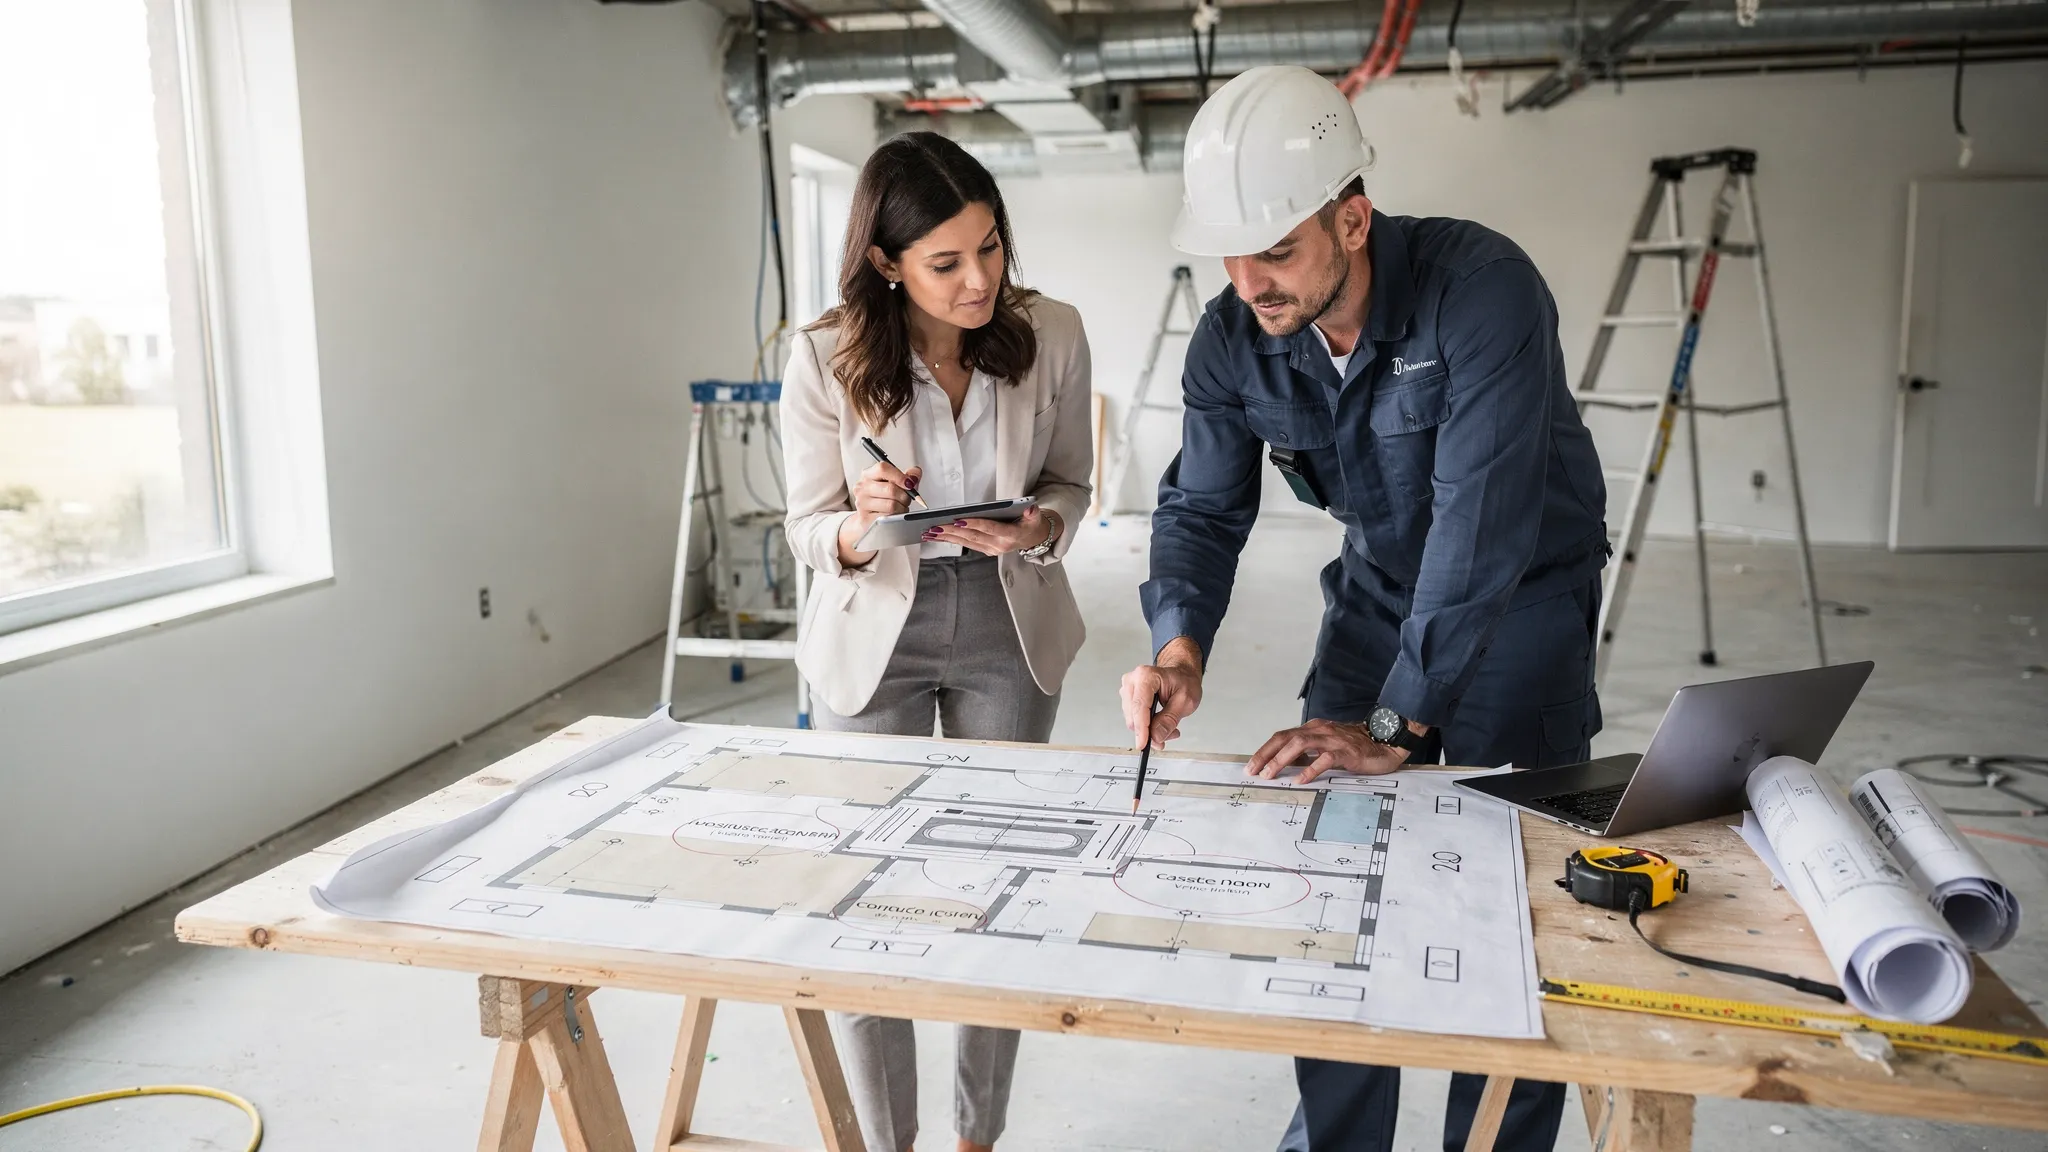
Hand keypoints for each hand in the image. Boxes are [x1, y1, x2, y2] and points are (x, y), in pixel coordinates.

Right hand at [837, 461, 921, 565]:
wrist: (869, 520)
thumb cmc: (882, 500)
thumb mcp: (894, 485)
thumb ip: (907, 477)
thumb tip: (916, 473)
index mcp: (868, 475)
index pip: (883, 469)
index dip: (900, 476)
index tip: (909, 484)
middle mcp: (862, 488)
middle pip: (890, 488)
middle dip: (904, 496)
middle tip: (906, 499)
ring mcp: (862, 503)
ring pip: (891, 505)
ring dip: (902, 508)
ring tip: (900, 508)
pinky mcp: (865, 519)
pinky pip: (888, 517)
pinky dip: (896, 517)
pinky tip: (893, 516)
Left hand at [924, 506, 1054, 555]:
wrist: (1034, 538)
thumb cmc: (1031, 524)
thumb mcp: (1036, 517)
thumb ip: (1033, 513)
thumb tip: (1030, 508)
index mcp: (1010, 536)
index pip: (989, 528)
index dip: (973, 524)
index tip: (957, 520)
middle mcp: (998, 546)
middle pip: (972, 537)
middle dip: (952, 531)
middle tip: (934, 527)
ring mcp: (991, 549)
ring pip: (966, 542)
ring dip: (947, 538)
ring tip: (930, 533)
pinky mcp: (986, 550)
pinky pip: (966, 544)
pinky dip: (951, 540)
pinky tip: (938, 536)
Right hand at [1120, 636, 1203, 749]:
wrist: (1181, 674)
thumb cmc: (1184, 681)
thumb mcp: (1186, 701)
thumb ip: (1169, 719)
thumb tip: (1156, 736)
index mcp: (1146, 676)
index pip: (1139, 706)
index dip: (1141, 728)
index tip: (1143, 744)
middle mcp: (1132, 681)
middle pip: (1134, 716)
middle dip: (1150, 731)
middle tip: (1170, 733)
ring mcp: (1128, 689)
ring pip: (1133, 721)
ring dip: (1150, 729)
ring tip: (1169, 726)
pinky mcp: (1127, 698)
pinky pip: (1134, 719)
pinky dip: (1147, 726)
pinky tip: (1160, 723)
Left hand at [1244, 718, 1412, 783]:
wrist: (1386, 741)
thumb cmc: (1355, 746)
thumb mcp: (1326, 747)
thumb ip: (1307, 753)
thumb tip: (1283, 766)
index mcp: (1313, 729)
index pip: (1282, 736)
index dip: (1264, 750)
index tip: (1251, 766)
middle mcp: (1320, 730)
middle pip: (1286, 738)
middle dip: (1266, 754)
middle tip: (1253, 771)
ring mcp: (1332, 740)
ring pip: (1300, 744)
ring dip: (1281, 760)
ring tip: (1269, 774)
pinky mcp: (1346, 752)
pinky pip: (1325, 759)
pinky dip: (1310, 769)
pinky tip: (1301, 779)